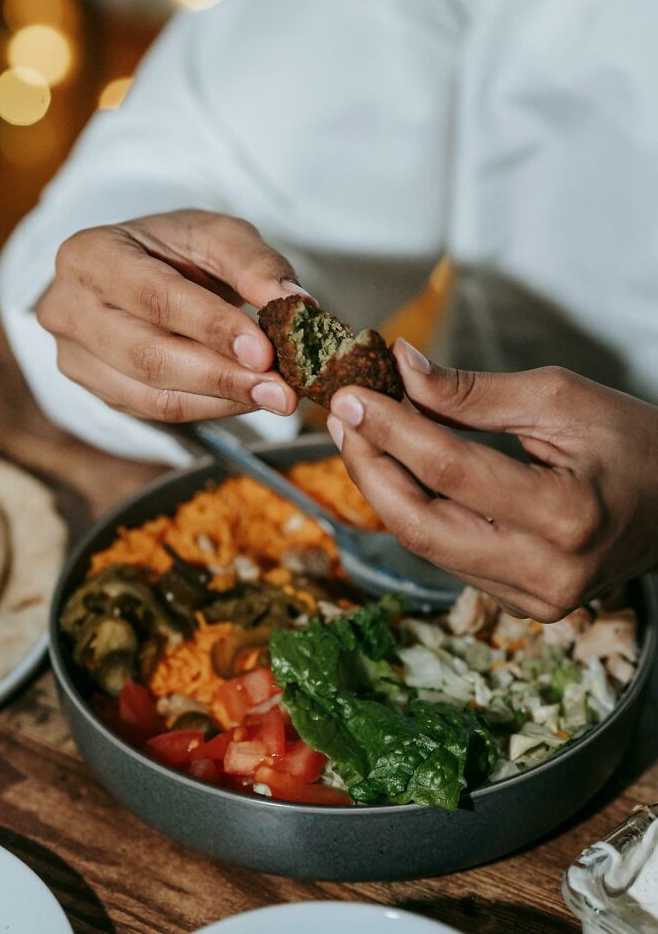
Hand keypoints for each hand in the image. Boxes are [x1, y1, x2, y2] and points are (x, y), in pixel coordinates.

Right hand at [37, 209, 310, 421]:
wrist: (138, 271)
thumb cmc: (175, 248)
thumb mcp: (216, 235)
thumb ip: (254, 263)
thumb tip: (295, 303)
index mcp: (89, 255)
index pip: (155, 298)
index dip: (211, 327)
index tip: (265, 351)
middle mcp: (68, 309)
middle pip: (148, 356)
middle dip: (222, 376)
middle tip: (281, 390)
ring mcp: (76, 357)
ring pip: (152, 396)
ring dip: (222, 401)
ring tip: (275, 397)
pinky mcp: (97, 392)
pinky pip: (156, 412)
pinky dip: (210, 409)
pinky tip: (247, 398)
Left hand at [328, 339, 657, 620]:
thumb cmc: (635, 442)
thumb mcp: (559, 398)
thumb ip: (472, 393)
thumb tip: (402, 370)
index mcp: (567, 514)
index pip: (449, 470)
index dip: (389, 428)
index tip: (352, 394)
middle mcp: (547, 571)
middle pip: (420, 523)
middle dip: (369, 467)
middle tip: (343, 418)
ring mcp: (535, 596)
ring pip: (426, 545)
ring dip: (385, 489)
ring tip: (363, 436)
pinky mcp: (524, 602)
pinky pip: (449, 556)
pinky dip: (418, 511)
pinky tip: (402, 472)